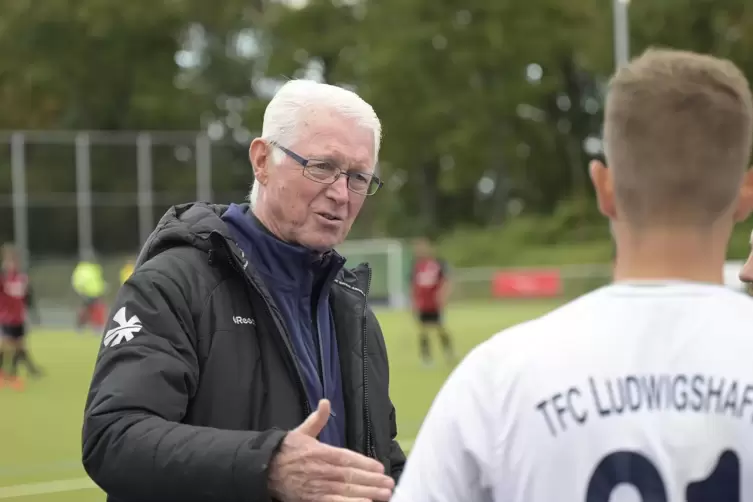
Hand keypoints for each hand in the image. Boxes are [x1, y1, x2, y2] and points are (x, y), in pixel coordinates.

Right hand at [268, 399, 394, 501]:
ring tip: (384, 494)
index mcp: (321, 452)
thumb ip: (317, 419)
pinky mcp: (313, 499)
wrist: (265, 469)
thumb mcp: (301, 432)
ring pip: (346, 490)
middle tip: (389, 483)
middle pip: (351, 476)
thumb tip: (325, 402)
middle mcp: (322, 470)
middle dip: (372, 480)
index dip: (365, 463)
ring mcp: (318, 486)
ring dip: (367, 493)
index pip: (347, 458)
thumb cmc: (286, 451)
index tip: (380, 467)